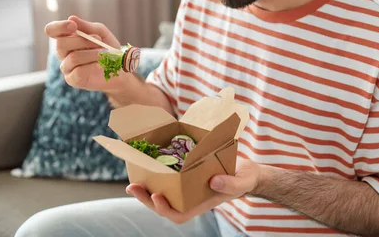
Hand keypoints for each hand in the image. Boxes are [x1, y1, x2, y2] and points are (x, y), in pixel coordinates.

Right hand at [44, 15, 124, 91]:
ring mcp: (66, 67)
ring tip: (105, 53)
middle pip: (61, 44)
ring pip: (73, 57)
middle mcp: (63, 52)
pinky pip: (78, 71)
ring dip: (93, 53)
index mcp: (67, 38)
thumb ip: (87, 26)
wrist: (120, 68)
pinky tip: (101, 65)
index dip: (58, 27)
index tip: (73, 26)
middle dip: (82, 40)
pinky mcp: (73, 79)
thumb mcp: (101, 33)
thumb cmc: (108, 49)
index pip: (52, 30)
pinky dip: (93, 65)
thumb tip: (71, 18)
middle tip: (99, 41)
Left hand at [126, 159, 262, 224]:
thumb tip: (212, 181)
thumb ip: (230, 184)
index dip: (165, 209)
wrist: (246, 169)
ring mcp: (187, 187)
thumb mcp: (241, 181)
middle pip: (165, 205)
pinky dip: (156, 174)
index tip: (156, 196)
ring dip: (146, 188)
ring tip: (133, 181)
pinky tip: (147, 164)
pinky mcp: (186, 174)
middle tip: (133, 187)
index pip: (179, 214)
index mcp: (201, 203)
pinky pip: (168, 178)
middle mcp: (190, 197)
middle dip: (147, 199)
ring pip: (162, 193)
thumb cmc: (244, 178)